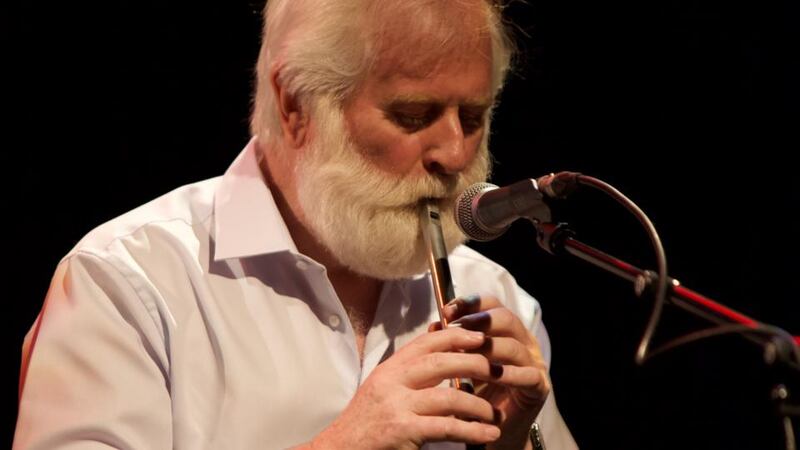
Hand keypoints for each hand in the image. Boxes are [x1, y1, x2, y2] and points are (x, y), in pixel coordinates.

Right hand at [308, 326, 503, 449]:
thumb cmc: (365, 425)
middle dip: (475, 363)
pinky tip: (488, 434)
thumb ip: (408, 373)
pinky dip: (472, 430)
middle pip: (440, 361)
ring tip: (496, 415)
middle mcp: (391, 382)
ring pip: (448, 397)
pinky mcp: (402, 431)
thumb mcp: (382, 390)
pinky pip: (446, 427)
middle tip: (498, 369)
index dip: (456, 336)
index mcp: (389, 369)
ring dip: (479, 406)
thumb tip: (439, 350)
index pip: (426, 342)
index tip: (481, 336)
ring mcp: (396, 406)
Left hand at [437, 294, 550, 449]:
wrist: (490, 428)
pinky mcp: (539, 387)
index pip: (492, 304)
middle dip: (478, 321)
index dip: (470, 303)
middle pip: (506, 319)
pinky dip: (509, 374)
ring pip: (514, 346)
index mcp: (505, 330)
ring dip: (489, 348)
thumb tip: (434, 326)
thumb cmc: (476, 391)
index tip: (446, 311)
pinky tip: (492, 375)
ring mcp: (533, 363)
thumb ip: (451, 343)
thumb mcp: (461, 363)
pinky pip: (527, 375)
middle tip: (455, 328)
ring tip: (467, 352)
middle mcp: (523, 341)